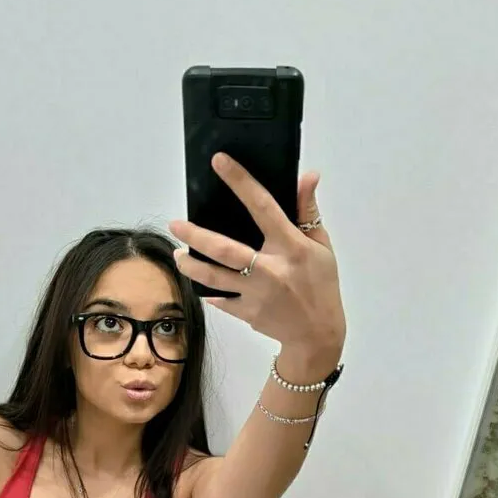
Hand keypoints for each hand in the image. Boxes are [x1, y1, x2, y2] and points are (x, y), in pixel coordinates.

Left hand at [169, 153, 345, 353]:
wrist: (317, 335)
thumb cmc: (321, 286)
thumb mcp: (322, 247)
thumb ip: (308, 211)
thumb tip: (307, 176)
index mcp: (291, 248)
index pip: (263, 206)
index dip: (240, 181)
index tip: (220, 162)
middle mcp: (270, 270)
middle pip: (224, 249)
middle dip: (195, 235)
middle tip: (175, 224)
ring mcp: (256, 294)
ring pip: (213, 277)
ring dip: (191, 265)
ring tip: (178, 255)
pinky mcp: (247, 314)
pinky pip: (220, 300)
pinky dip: (209, 291)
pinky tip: (200, 283)